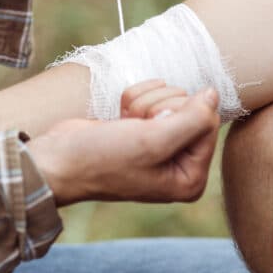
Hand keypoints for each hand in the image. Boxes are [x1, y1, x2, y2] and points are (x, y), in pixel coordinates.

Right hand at [27, 85, 220, 205]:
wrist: (58, 159)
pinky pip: (153, 95)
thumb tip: (214, 94)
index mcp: (190, 178)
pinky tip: (119, 118)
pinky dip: (134, 100)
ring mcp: (161, 144)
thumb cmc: (103, 158)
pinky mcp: (143, 128)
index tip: (153, 127)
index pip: (209, 123)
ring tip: (125, 125)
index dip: (180, 114)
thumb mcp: (154, 141)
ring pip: (171, 97)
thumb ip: (193, 118)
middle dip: (159, 108)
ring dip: (144, 103)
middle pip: (191, 107)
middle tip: (136, 128)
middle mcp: (179, 162)